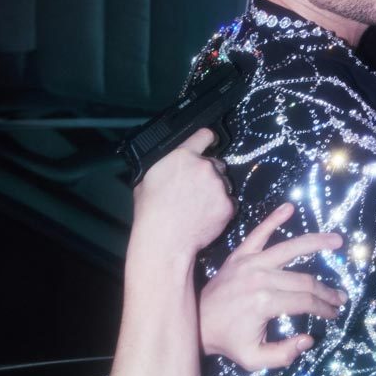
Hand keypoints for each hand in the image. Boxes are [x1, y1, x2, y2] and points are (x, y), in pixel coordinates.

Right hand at [132, 128, 235, 253]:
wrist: (165, 240)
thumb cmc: (151, 212)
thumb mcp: (147, 180)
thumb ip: (166, 166)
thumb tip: (171, 165)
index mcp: (183, 156)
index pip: (205, 135)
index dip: (208, 139)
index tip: (210, 142)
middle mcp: (204, 166)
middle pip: (216, 163)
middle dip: (209, 174)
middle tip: (196, 190)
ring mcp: (218, 185)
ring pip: (223, 183)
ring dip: (216, 191)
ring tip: (199, 207)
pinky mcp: (228, 204)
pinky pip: (229, 202)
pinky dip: (221, 209)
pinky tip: (206, 217)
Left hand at [200, 202, 346, 369]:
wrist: (197, 322)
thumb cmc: (227, 340)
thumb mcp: (254, 359)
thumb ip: (283, 354)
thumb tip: (309, 339)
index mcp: (264, 303)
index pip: (305, 302)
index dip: (324, 308)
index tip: (335, 313)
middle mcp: (260, 278)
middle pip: (304, 280)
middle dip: (326, 290)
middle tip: (341, 296)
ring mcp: (250, 262)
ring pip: (290, 249)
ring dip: (316, 243)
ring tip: (336, 241)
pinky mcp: (240, 254)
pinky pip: (259, 233)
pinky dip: (274, 218)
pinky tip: (289, 207)